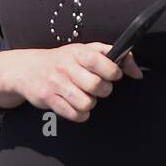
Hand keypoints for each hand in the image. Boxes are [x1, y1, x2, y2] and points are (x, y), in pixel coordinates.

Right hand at [0, 43, 143, 122]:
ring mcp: (56, 84)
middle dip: (104, 90)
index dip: (112, 71)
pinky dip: (80, 114)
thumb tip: (137, 73)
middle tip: (100, 88)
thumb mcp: (86, 51)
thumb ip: (113, 56)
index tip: (114, 75)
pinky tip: (77, 106)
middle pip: (96, 86)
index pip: (99, 61)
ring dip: (90, 103)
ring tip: (86, 96)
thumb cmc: (64, 60)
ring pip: (86, 103)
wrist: (28, 69)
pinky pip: (74, 115)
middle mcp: (66, 67)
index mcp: (77, 52)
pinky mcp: (49, 100)